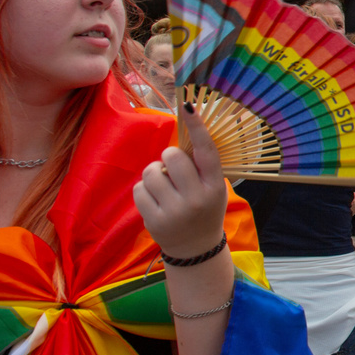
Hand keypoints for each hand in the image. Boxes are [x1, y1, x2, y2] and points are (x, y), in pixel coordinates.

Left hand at [135, 105, 228, 259]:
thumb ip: (202, 166)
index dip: (197, 127)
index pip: (206, 151)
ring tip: (164, 187)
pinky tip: (155, 200)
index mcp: (215, 186)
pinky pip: (139, 189)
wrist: (196, 249)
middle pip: (172, 157)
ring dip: (154, 174)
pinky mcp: (154, 221)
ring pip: (151, 172)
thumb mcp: (215, 188)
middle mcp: (196, 198)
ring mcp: (174, 211)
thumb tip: (185, 129)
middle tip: (173, 171)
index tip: (188, 105)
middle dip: (168, 158)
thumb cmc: (205, 209)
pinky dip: (145, 190)